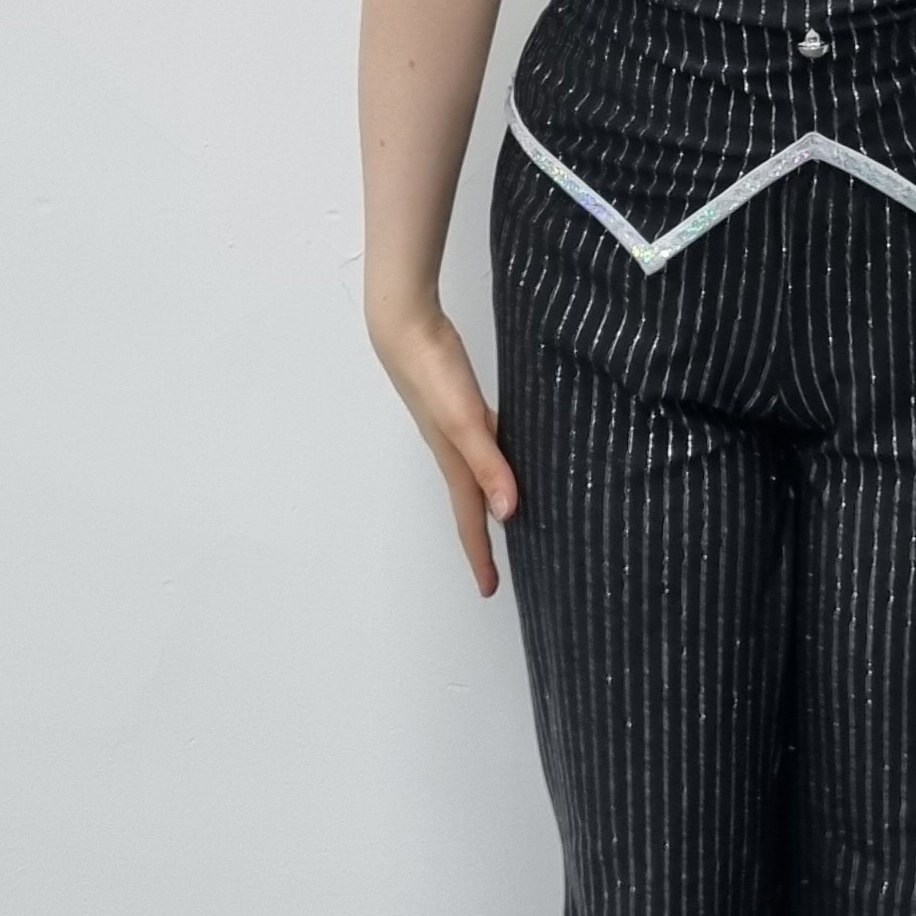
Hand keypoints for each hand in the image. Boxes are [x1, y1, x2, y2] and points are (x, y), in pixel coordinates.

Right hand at [376, 304, 519, 596]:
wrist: (404, 324)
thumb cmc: (431, 371)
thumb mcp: (466, 421)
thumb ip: (489, 465)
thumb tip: (508, 513)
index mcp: (455, 461)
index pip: (471, 520)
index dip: (481, 556)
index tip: (489, 590)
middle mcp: (453, 450)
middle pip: (472, 505)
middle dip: (483, 538)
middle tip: (498, 568)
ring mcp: (454, 427)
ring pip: (477, 476)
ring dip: (489, 500)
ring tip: (509, 519)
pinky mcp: (459, 402)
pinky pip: (483, 445)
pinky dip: (495, 463)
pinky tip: (510, 455)